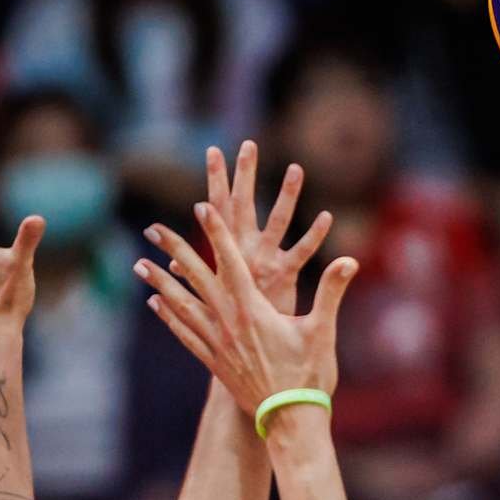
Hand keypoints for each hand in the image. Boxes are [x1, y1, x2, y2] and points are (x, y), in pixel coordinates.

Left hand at [135, 197, 359, 420]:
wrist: (289, 420)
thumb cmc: (309, 375)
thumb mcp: (322, 330)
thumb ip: (331, 292)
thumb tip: (349, 261)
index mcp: (253, 310)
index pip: (231, 262)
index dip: (217, 233)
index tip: (201, 208)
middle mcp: (228, 323)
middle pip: (196, 279)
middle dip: (174, 249)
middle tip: (153, 228)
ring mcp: (217, 343)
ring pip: (182, 305)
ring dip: (160, 282)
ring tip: (140, 264)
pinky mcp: (214, 362)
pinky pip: (185, 333)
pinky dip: (169, 316)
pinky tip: (157, 303)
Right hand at [188, 140, 331, 314]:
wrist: (250, 355)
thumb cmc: (235, 324)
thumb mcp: (213, 294)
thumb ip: (194, 274)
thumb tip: (172, 264)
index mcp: (226, 251)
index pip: (219, 208)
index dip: (216, 180)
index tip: (213, 151)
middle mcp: (242, 252)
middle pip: (242, 205)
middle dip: (243, 174)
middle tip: (247, 144)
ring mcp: (263, 262)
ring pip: (276, 221)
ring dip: (286, 194)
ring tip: (296, 168)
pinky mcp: (283, 276)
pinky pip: (301, 252)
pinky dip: (314, 235)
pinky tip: (327, 216)